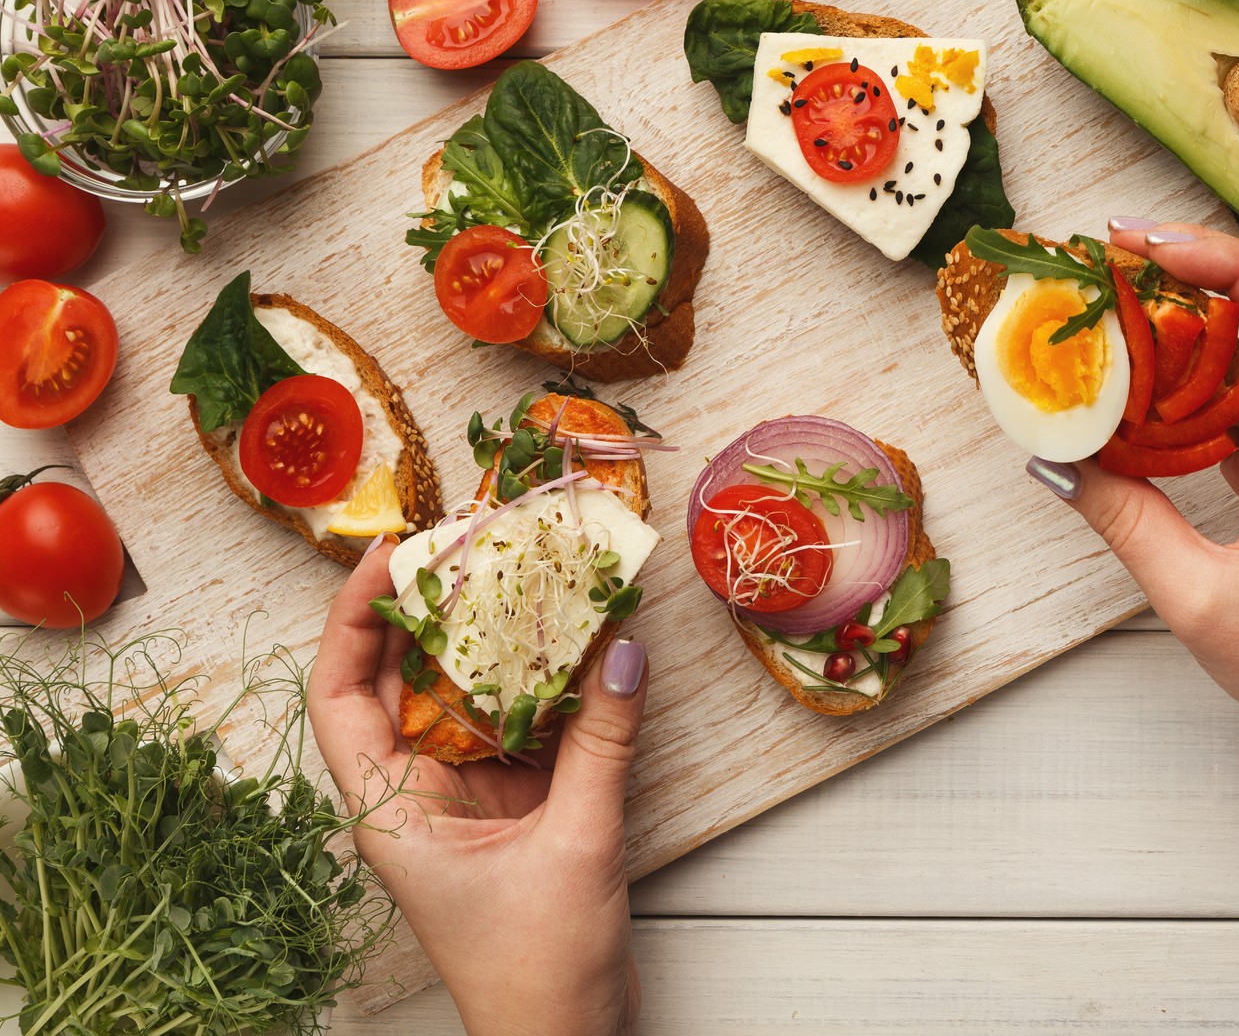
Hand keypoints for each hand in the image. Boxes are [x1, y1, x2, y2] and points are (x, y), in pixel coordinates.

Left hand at [310, 538, 647, 1035]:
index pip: (340, 691)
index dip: (356, 617)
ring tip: (527, 572)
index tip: (393, 553)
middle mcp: (415, 792)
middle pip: (403, 680)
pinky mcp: (514, 807)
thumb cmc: (539, 969)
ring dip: (497, 640)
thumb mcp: (575, 841)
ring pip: (466, 696)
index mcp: (388, 806)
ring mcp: (464, 798)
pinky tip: (581, 642)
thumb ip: (601, 742)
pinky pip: (521, 724)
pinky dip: (547, 683)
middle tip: (473, 542)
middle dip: (435, 608)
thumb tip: (625, 651)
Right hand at [1035, 222, 1238, 760]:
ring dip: (1184, 323)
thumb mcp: (1203, 600)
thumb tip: (1056, 464)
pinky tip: (1129, 378)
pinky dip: (1186, 382)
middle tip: (1110, 253)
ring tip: (1107, 300)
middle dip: (1194, 270)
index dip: (1226, 261)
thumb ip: (1128, 522)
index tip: (1147, 245)